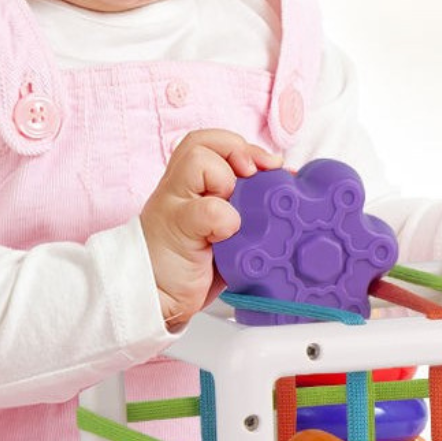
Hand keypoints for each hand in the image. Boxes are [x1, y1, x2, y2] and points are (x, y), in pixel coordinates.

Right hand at [140, 129, 281, 328]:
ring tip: (233, 205)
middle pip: (200, 140)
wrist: (155, 300)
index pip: (211, 143)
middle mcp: (179, 190)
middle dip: (237, 150)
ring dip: (224, 177)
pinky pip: (207, 209)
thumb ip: (245, 211)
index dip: (243, 147)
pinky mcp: (176, 229)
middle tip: (255, 174)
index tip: (271, 166)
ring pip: (197, 158)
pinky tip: (227, 235)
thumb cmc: (189, 268)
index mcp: (190, 188)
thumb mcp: (222, 234)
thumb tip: (286, 191)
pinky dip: (225, 218)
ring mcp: (173, 205)